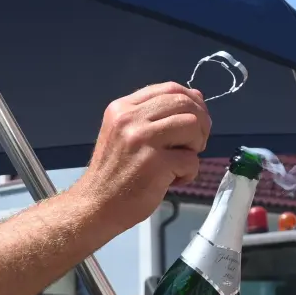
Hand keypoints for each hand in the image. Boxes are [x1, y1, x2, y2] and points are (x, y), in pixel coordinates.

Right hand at [76, 83, 210, 231]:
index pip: (170, 88)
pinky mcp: (155, 164)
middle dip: (200, 123)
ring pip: (192, 125)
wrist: (95, 206)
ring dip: (196, 145)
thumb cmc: (114, 173)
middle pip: (185, 104)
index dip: (192, 101)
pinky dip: (189, 172)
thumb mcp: (125, 133)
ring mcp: (142, 140)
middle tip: (194, 144)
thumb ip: (154, 115)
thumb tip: (196, 97)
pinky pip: (191, 159)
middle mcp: (130, 119)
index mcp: (122, 108)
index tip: (196, 120)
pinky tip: (173, 180)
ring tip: (181, 162)